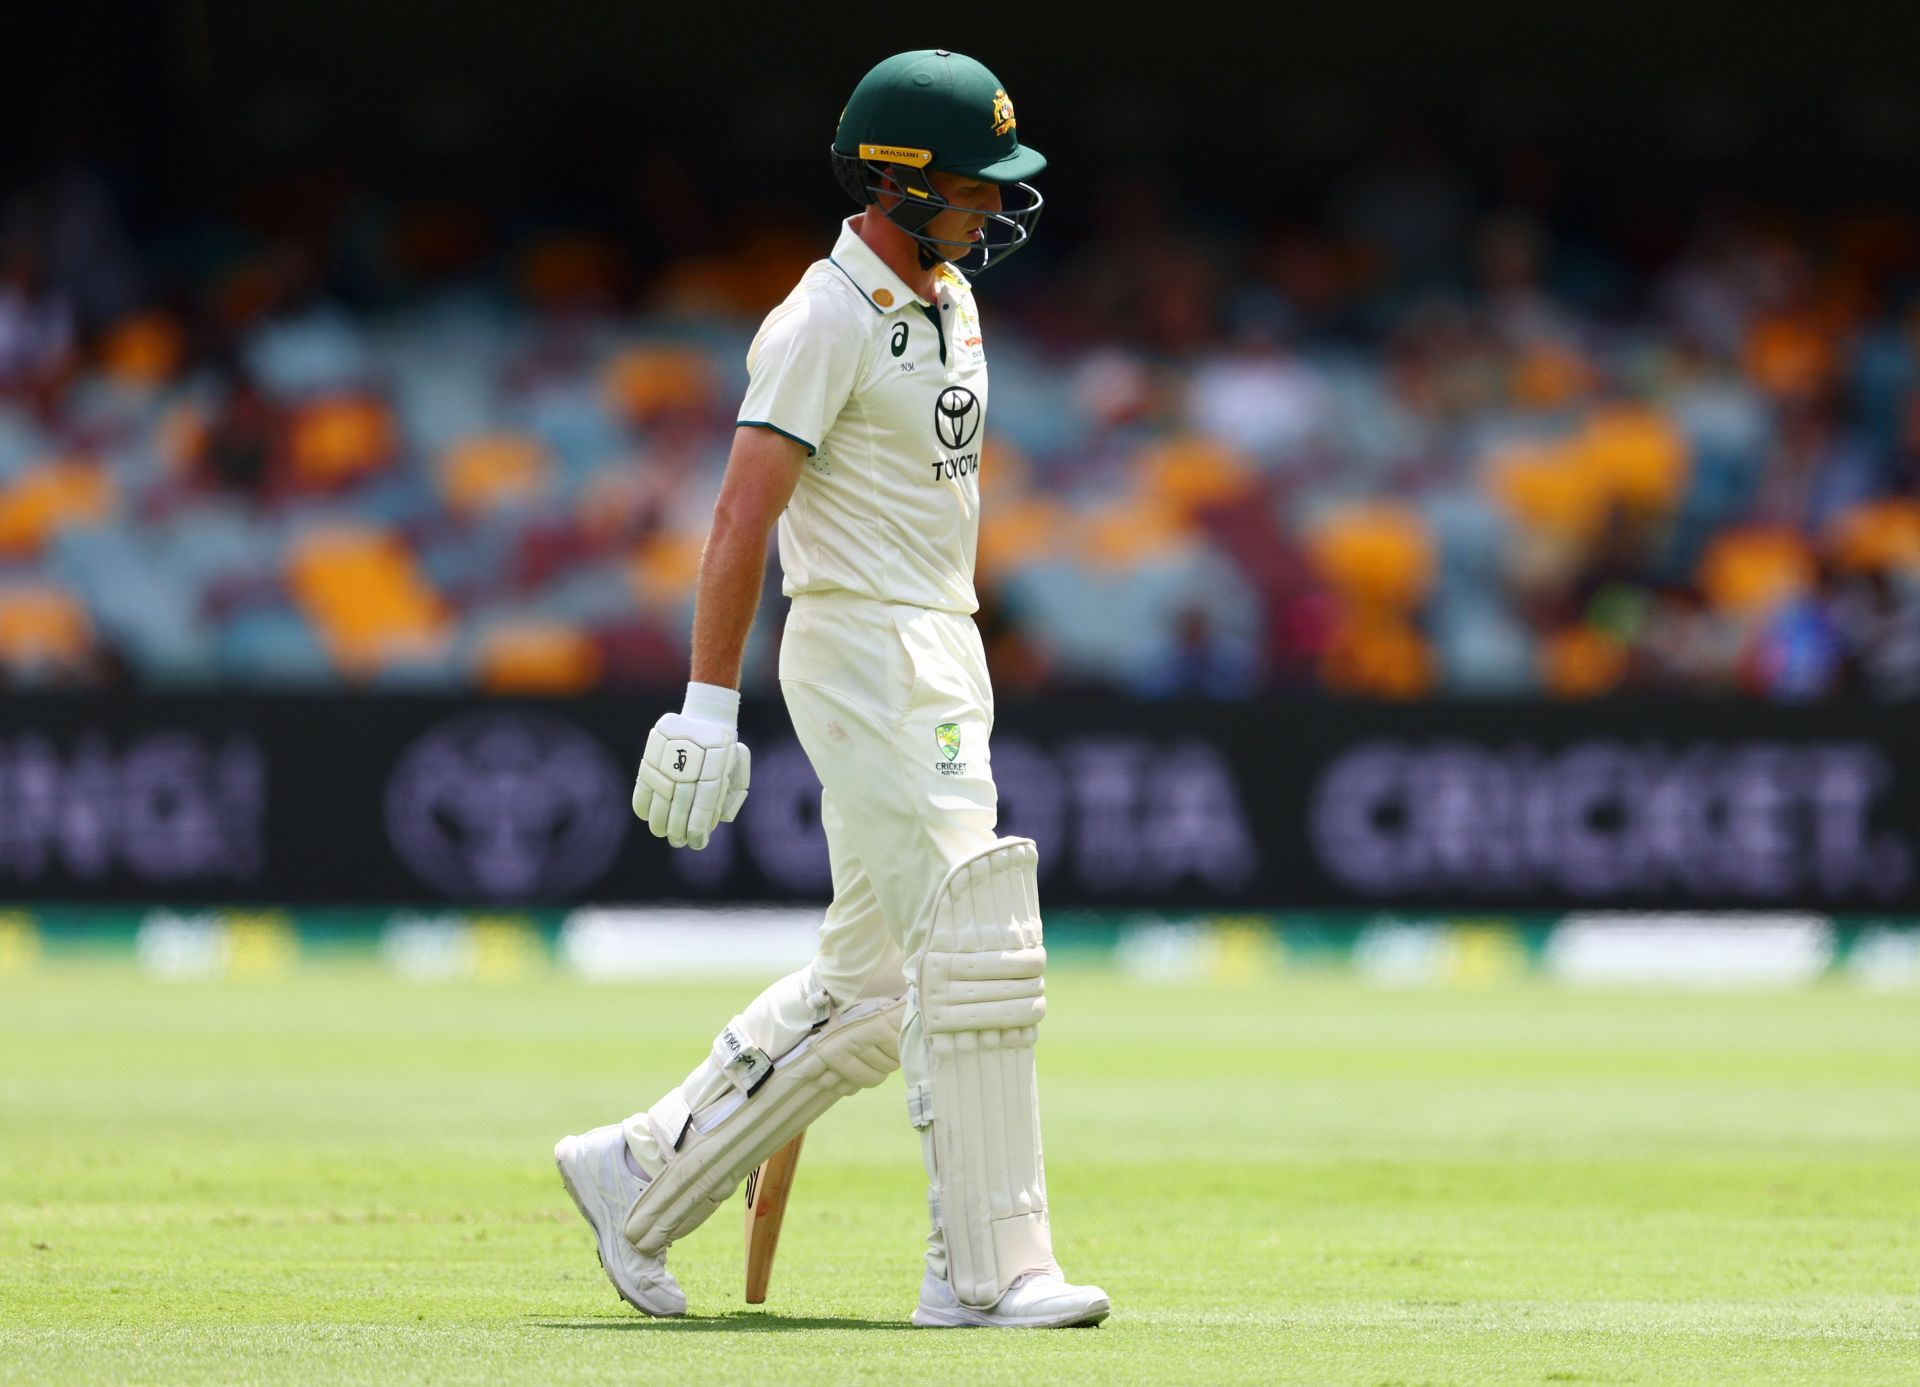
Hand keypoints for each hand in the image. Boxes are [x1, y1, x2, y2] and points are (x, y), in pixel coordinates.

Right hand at [631, 685, 750, 849]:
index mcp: (716, 765)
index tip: (695, 842)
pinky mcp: (653, 751)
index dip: (697, 827)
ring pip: (660, 796)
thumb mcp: (738, 767)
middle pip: (681, 803)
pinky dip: (643, 802)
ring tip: (662, 833)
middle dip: (678, 828)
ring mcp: (670, 755)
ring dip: (659, 820)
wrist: (707, 714)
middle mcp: (692, 761)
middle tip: (677, 842)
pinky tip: (647, 817)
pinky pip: (644, 782)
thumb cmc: (725, 749)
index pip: (703, 805)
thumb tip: (717, 820)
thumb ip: (732, 792)